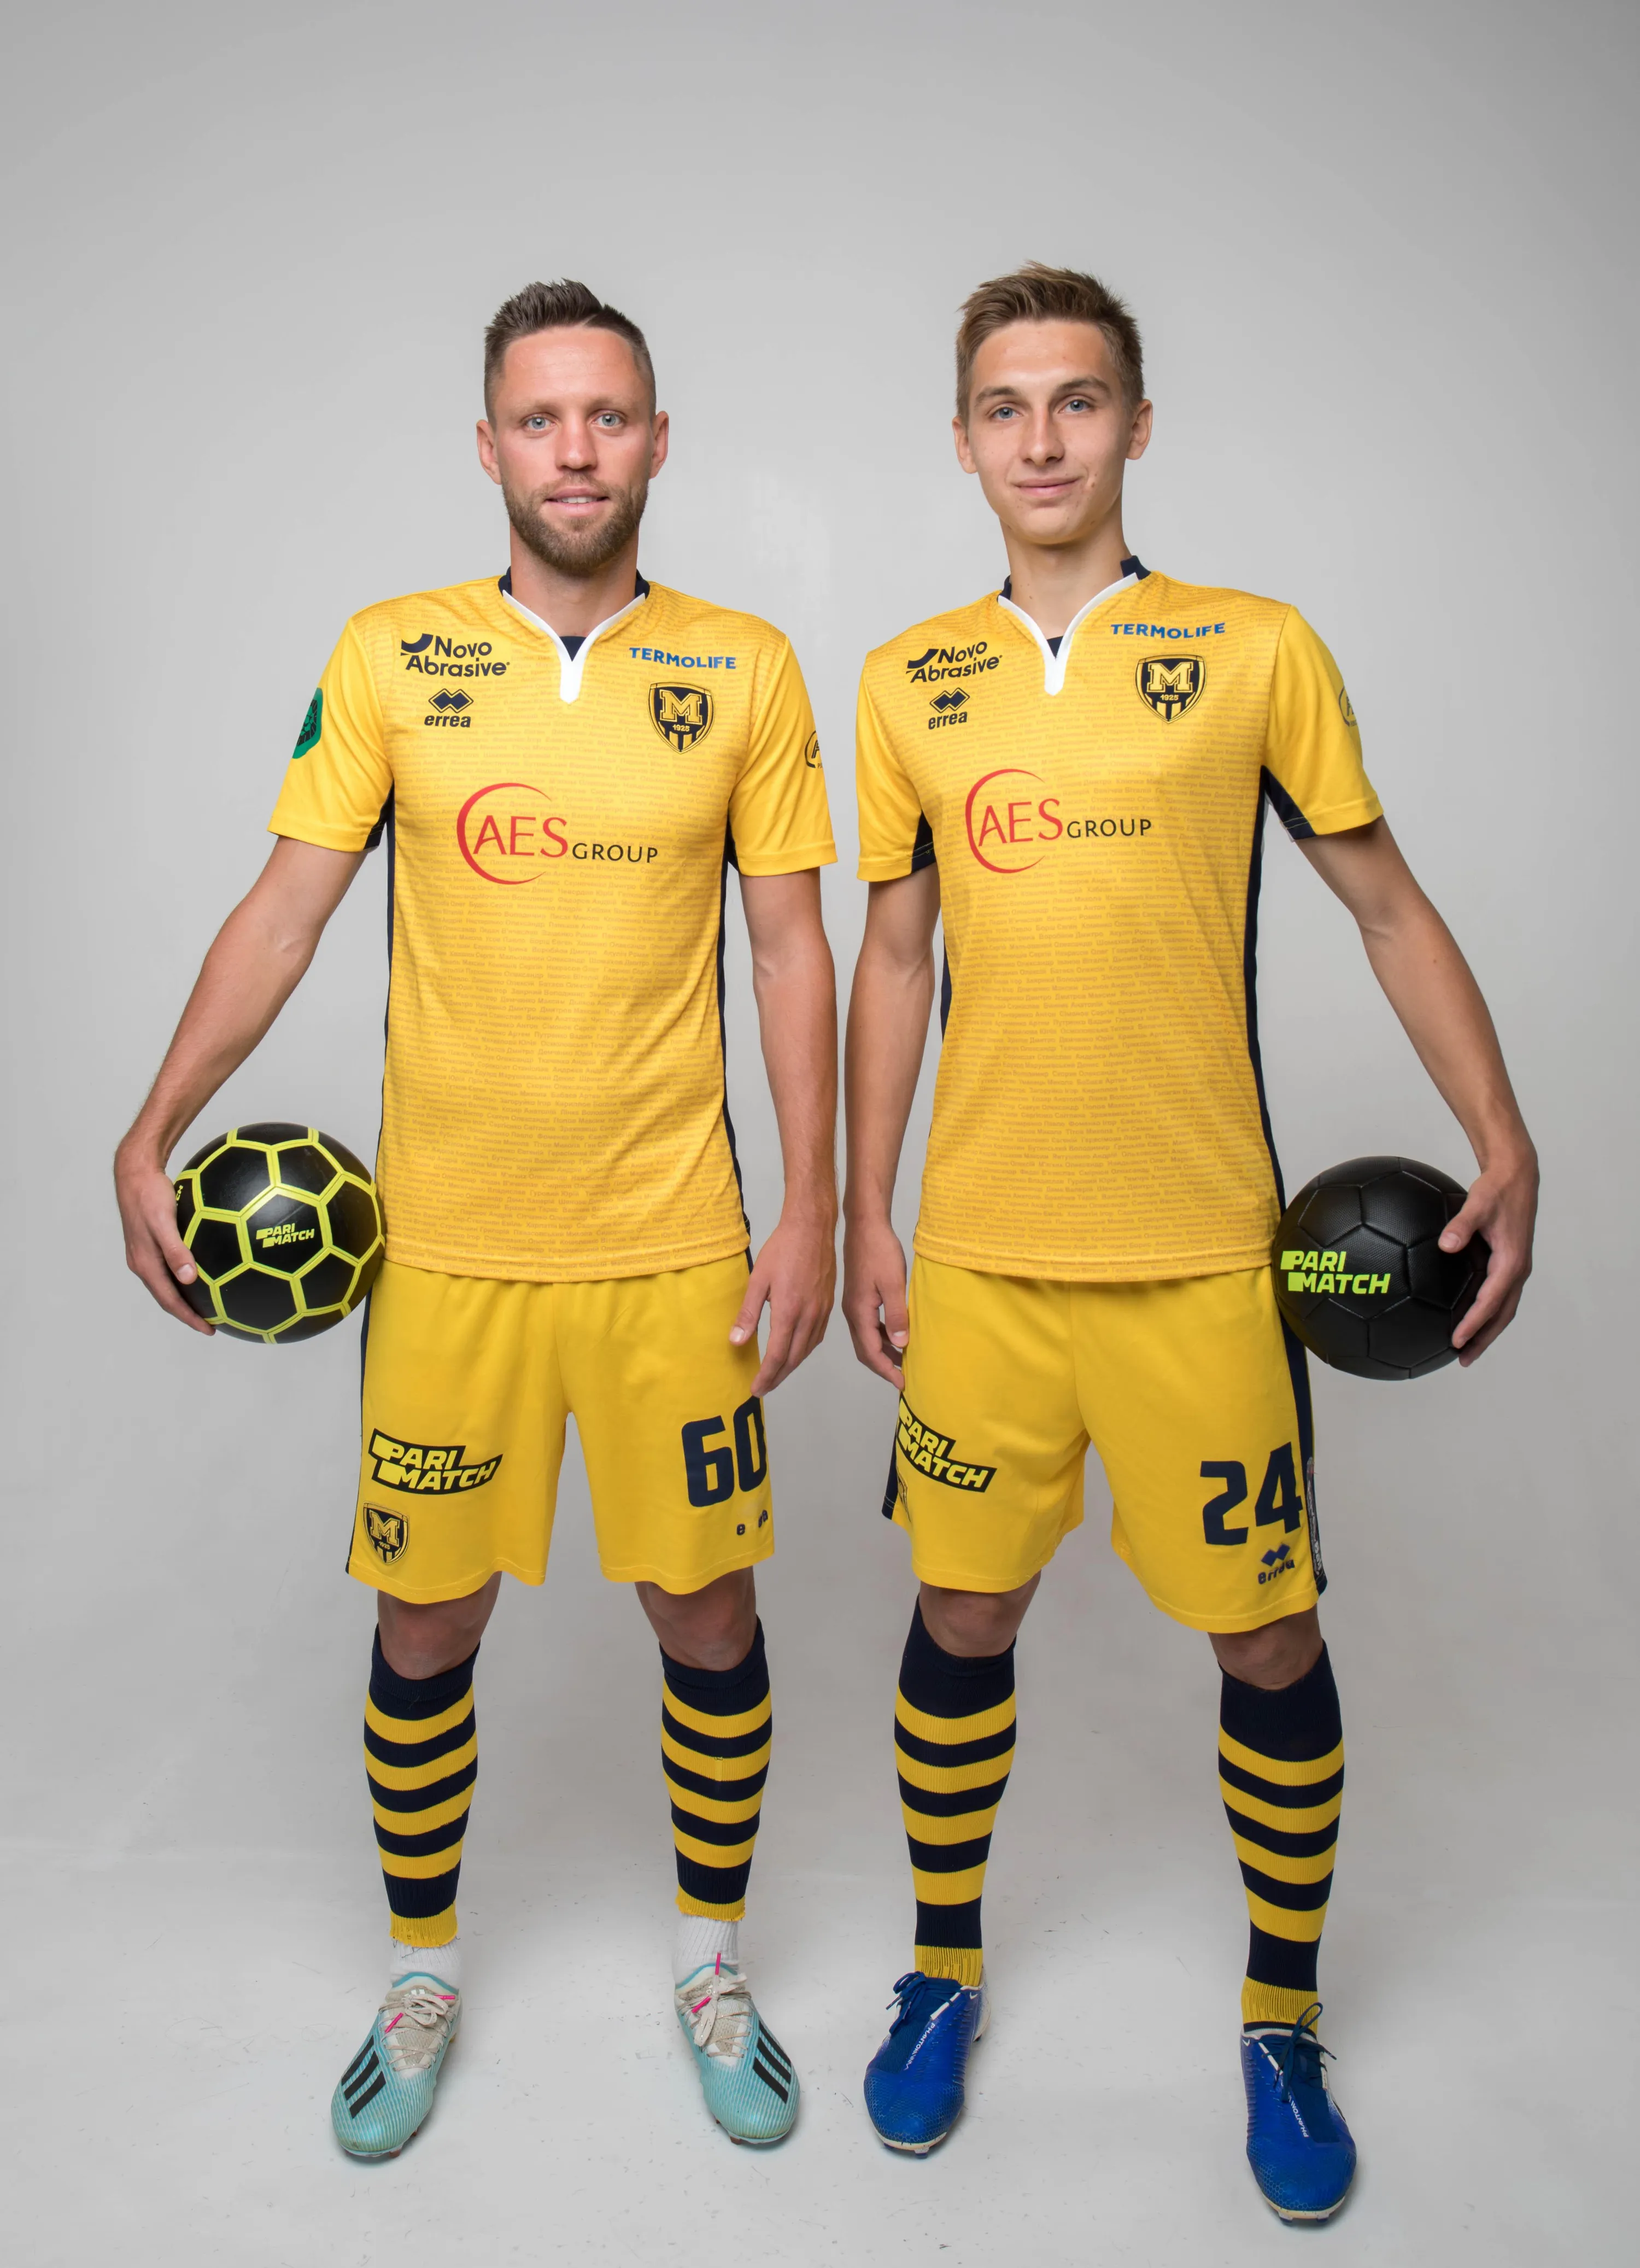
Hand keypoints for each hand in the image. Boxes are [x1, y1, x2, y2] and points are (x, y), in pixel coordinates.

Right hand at [115, 1141, 214, 1333]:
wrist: (134, 1173)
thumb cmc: (150, 1194)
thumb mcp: (164, 1221)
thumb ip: (176, 1250)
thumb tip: (190, 1278)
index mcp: (145, 1263)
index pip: (169, 1300)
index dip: (188, 1317)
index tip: (209, 1330)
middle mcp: (142, 1263)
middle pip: (167, 1297)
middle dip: (188, 1313)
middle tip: (212, 1324)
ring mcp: (145, 1253)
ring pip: (167, 1284)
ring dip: (185, 1297)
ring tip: (207, 1305)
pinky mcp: (150, 1242)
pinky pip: (168, 1267)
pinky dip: (183, 1277)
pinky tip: (200, 1272)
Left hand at [730, 1209, 835, 1394]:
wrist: (812, 1229)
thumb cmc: (783, 1249)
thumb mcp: (758, 1280)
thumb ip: (748, 1314)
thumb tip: (736, 1341)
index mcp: (789, 1312)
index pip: (776, 1355)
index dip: (765, 1376)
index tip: (755, 1389)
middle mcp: (809, 1317)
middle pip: (793, 1359)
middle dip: (777, 1377)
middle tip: (763, 1388)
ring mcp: (821, 1312)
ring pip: (806, 1350)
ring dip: (790, 1367)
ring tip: (776, 1375)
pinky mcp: (828, 1306)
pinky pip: (816, 1338)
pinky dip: (803, 1351)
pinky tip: (795, 1352)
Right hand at [841, 1214, 909, 1385]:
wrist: (865, 1225)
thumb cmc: (879, 1251)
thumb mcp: (893, 1283)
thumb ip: (896, 1314)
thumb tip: (901, 1344)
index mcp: (858, 1311)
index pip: (870, 1351)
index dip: (886, 1370)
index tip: (901, 1384)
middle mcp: (852, 1312)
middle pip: (865, 1349)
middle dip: (882, 1366)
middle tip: (902, 1379)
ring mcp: (854, 1304)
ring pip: (866, 1338)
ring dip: (882, 1352)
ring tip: (903, 1361)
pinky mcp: (859, 1296)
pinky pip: (868, 1325)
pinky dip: (881, 1336)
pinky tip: (895, 1336)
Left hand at [1444, 1145, 1536, 1363]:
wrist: (1517, 1176)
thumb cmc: (1496, 1189)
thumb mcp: (1477, 1204)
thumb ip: (1460, 1225)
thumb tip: (1445, 1245)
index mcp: (1511, 1261)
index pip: (1491, 1301)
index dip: (1474, 1323)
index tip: (1456, 1340)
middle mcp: (1518, 1270)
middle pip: (1502, 1315)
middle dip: (1484, 1339)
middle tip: (1463, 1359)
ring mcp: (1516, 1268)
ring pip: (1504, 1309)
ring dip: (1487, 1330)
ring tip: (1466, 1349)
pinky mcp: (1510, 1263)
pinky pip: (1500, 1296)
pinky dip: (1488, 1313)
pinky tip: (1468, 1318)